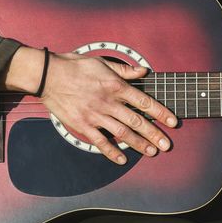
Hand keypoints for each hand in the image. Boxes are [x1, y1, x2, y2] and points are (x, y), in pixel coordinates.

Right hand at [0, 47, 177, 164]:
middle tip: (166, 145)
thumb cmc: (75, 67)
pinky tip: (122, 159)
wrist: (48, 76)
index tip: (173, 122)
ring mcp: (95, 115)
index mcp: (115, 86)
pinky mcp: (82, 125)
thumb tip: (143, 71)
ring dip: (138, 144)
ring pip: (122, 133)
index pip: (144, 102)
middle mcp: (108, 102)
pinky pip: (100, 141)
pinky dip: (112, 151)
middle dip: (154, 134)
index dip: (161, 113)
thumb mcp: (101, 62)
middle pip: (136, 121)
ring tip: (151, 152)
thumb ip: (124, 70)